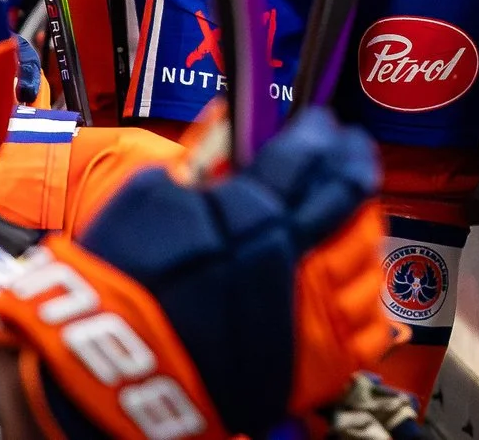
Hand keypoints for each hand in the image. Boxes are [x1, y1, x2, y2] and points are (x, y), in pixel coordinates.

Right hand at [0, 107, 393, 439]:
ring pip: (366, 263)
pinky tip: (357, 283)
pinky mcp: (309, 363)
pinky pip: (366, 329)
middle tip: (351, 157)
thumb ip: (202, 153)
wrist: (111, 360)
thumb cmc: (122, 275)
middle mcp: (288, 259)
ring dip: (365, 231)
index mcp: (250, 212)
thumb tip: (229, 115)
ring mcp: (304, 313)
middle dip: (354, 170)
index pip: (309, 157)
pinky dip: (367, 301)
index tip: (324, 126)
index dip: (323, 135)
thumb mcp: (152, 193)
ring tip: (354, 218)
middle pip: (349, 203)